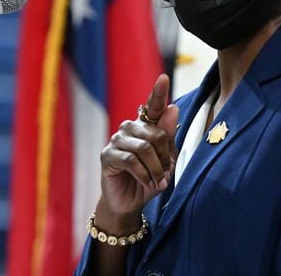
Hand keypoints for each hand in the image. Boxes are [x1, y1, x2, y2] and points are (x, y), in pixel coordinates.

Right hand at [96, 74, 178, 232]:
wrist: (130, 203)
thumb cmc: (149, 179)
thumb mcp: (165, 160)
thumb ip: (168, 136)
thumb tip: (172, 108)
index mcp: (146, 125)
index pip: (153, 106)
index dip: (158, 92)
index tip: (164, 78)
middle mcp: (130, 127)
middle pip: (156, 133)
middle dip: (165, 157)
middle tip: (166, 174)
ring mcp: (117, 140)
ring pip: (144, 148)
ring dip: (156, 168)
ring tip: (158, 181)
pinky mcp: (107, 155)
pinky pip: (131, 160)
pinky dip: (144, 174)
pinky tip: (147, 183)